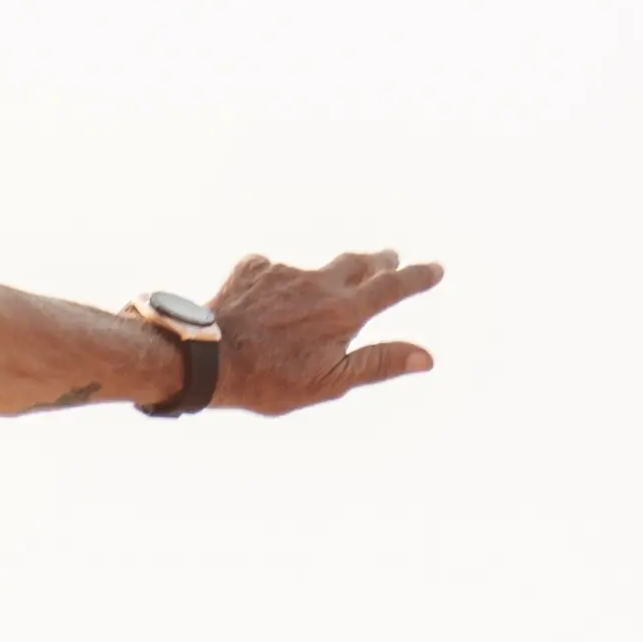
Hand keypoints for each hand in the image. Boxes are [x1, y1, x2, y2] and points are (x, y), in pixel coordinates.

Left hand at [198, 247, 442, 412]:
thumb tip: (427, 357)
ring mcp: (285, 272)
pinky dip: (281, 283)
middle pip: (359, 264)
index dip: (417, 277)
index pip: (392, 287)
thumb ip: (378, 364)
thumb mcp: (330, 382)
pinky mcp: (254, 269)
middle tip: (390, 259)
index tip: (436, 267)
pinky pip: (276, 271)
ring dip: (329, 275)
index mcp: (343, 311)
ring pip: (316, 269)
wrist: (207, 358)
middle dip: (379, 262)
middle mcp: (318, 283)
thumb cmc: (269, 379)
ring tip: (329, 285)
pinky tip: (269, 300)